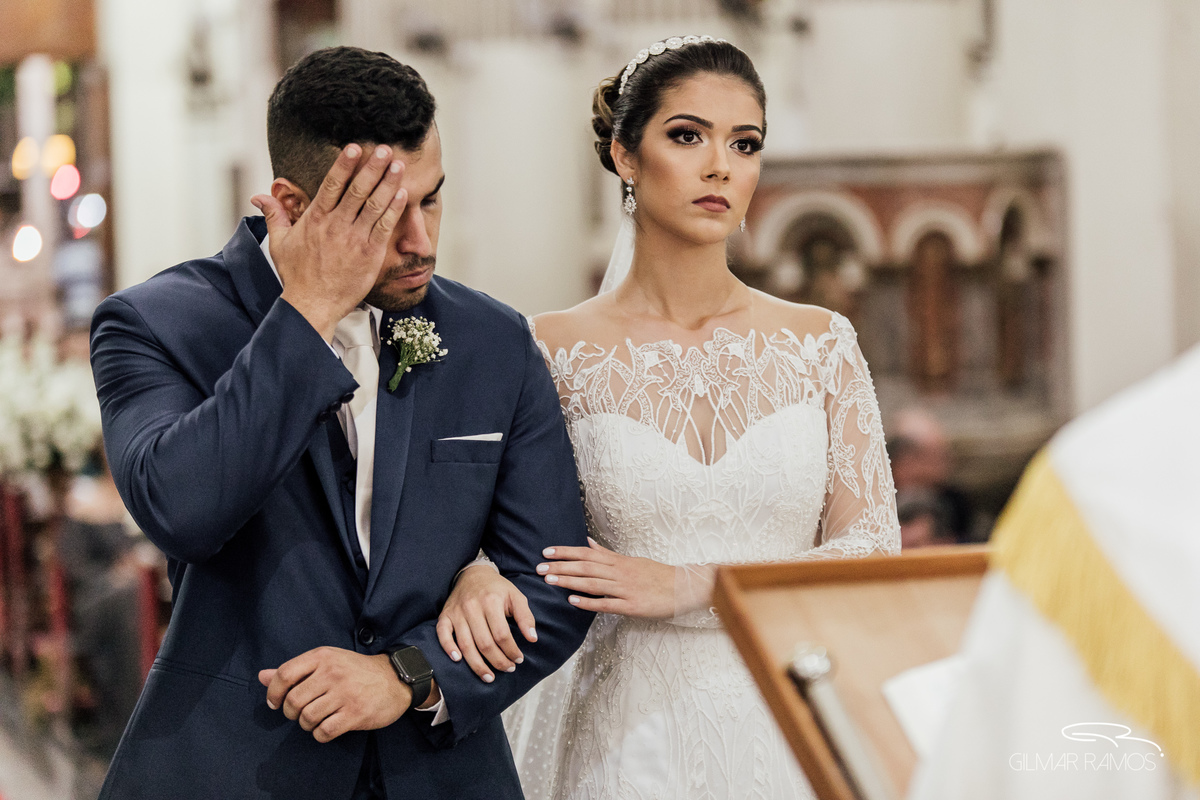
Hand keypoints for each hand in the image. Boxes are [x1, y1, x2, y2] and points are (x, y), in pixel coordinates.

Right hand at [250, 144, 408, 341]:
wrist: (313, 305)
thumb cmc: (296, 275)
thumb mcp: (279, 243)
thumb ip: (274, 215)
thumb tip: (258, 196)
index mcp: (315, 219)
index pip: (332, 185)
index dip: (344, 165)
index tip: (355, 147)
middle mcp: (336, 225)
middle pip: (358, 190)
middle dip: (373, 168)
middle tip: (386, 149)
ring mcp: (355, 239)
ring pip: (374, 205)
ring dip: (388, 183)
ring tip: (399, 165)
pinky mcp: (370, 254)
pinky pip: (384, 227)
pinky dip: (394, 209)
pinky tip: (402, 193)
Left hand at [258, 647, 409, 742]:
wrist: (395, 679)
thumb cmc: (355, 671)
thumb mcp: (327, 662)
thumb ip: (295, 670)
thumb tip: (262, 676)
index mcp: (323, 657)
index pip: (285, 674)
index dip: (273, 692)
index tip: (275, 702)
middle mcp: (333, 673)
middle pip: (293, 701)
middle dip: (291, 713)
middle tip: (300, 713)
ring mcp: (345, 693)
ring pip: (307, 718)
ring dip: (307, 724)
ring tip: (316, 719)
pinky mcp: (355, 713)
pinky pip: (324, 731)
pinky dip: (320, 734)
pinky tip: (327, 728)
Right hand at [436, 565, 536, 682]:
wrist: (473, 574)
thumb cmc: (497, 589)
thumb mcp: (516, 596)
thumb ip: (525, 617)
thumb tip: (532, 638)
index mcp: (491, 601)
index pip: (502, 634)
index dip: (511, 650)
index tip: (519, 659)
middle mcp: (472, 607)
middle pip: (484, 643)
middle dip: (498, 661)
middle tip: (508, 669)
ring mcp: (456, 612)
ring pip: (466, 644)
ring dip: (477, 665)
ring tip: (489, 677)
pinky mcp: (445, 616)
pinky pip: (443, 635)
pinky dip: (448, 648)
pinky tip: (458, 660)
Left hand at [539, 537, 674, 617]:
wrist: (682, 588)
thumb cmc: (655, 574)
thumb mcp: (631, 560)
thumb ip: (607, 553)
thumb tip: (587, 541)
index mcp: (618, 560)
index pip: (587, 553)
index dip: (565, 551)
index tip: (546, 551)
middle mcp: (619, 571)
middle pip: (585, 566)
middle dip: (560, 566)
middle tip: (539, 567)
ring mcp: (625, 588)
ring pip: (592, 582)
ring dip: (569, 581)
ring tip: (549, 580)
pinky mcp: (631, 605)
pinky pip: (606, 603)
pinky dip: (589, 601)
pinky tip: (573, 601)